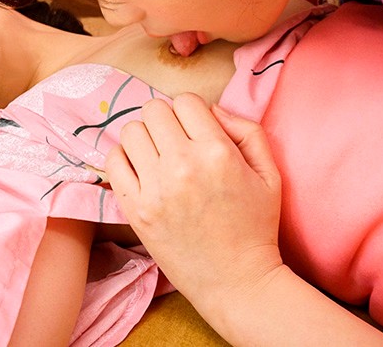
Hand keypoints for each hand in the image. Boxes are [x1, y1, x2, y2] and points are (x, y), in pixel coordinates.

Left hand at [105, 92, 283, 308]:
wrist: (236, 281)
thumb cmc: (255, 227)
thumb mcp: (269, 174)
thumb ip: (246, 130)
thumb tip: (212, 109)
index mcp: (217, 152)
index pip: (186, 101)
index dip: (192, 111)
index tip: (196, 129)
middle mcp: (182, 165)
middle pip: (153, 110)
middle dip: (166, 120)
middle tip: (176, 141)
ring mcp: (155, 188)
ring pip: (131, 131)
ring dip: (144, 137)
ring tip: (158, 156)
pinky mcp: (136, 210)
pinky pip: (113, 161)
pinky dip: (124, 159)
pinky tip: (142, 170)